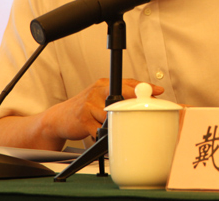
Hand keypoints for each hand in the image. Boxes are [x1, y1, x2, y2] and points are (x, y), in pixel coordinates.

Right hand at [47, 78, 163, 140]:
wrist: (59, 118)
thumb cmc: (85, 109)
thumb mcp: (101, 97)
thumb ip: (119, 97)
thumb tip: (142, 103)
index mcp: (104, 83)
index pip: (128, 82)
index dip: (145, 86)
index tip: (159, 91)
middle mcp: (97, 90)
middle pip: (123, 96)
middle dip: (134, 106)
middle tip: (142, 113)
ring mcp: (90, 103)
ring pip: (113, 117)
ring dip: (113, 126)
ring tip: (106, 127)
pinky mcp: (83, 118)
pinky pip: (100, 130)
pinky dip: (101, 135)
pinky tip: (96, 133)